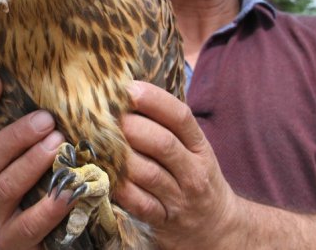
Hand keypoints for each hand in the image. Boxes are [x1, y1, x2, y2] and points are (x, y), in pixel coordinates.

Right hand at [0, 75, 72, 248]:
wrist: (29, 242)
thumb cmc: (27, 189)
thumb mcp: (14, 160)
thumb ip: (19, 135)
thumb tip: (44, 91)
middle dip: (17, 136)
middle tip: (46, 119)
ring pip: (5, 186)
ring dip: (32, 163)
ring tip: (58, 145)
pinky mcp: (10, 241)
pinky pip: (28, 224)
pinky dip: (49, 207)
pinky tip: (69, 192)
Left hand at [115, 81, 237, 248]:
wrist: (217, 227)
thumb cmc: (194, 175)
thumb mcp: (192, 148)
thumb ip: (165, 125)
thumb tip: (125, 93)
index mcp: (199, 145)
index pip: (180, 116)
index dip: (153, 99)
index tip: (128, 89)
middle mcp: (193, 170)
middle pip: (161, 143)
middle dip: (131, 127)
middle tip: (106, 117)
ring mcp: (179, 197)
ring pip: (147, 173)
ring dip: (120, 157)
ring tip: (98, 143)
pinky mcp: (165, 221)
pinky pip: (140, 204)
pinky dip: (121, 189)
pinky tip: (106, 175)